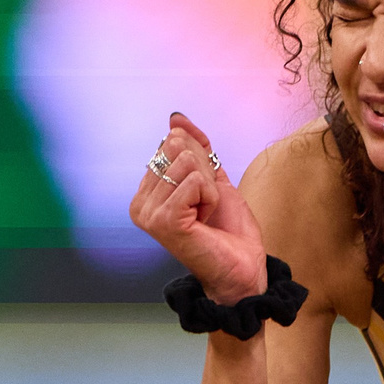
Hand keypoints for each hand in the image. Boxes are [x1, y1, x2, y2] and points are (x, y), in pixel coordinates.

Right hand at [128, 114, 266, 303]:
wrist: (243, 265)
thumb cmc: (227, 229)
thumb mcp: (212, 177)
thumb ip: (195, 147)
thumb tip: (176, 118)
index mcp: (146, 192)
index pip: (172, 143)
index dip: (201, 162)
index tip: (203, 195)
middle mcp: (140, 203)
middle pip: (178, 148)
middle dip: (205, 172)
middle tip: (206, 205)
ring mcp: (149, 214)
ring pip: (188, 163)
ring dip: (209, 187)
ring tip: (205, 214)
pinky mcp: (164, 221)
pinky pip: (195, 181)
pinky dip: (210, 197)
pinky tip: (204, 220)